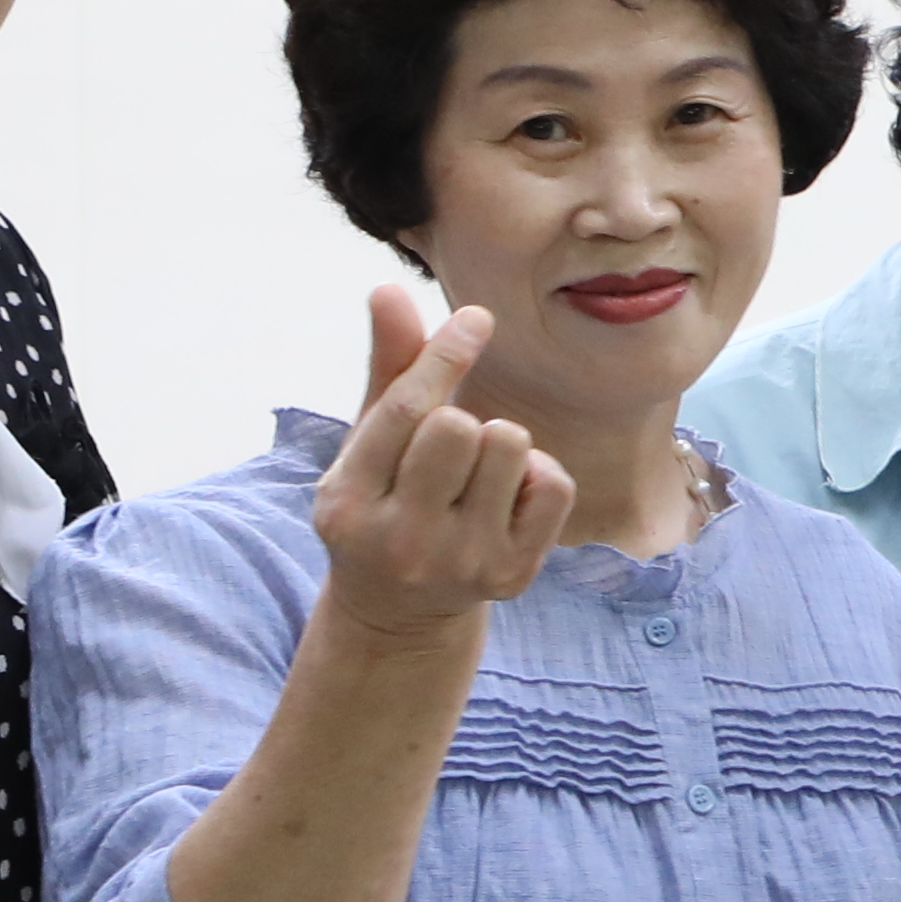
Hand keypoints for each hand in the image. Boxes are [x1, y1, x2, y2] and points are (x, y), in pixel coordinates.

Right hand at [311, 286, 574, 647]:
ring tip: (476, 474)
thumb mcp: (371, 442)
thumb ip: (387, 368)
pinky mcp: (510, 576)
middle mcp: (399, 539)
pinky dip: (538, 475)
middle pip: (459, 426)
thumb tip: (388, 288)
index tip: (476, 319)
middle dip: (464, 417)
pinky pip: (553, 484)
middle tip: (451, 446)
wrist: (400, 613)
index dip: (444, 354)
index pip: (405, 410)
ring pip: (510, 445)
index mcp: (347, 501)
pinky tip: (507, 498)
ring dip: (501, 443)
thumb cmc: (386, 501)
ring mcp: (458, 563)